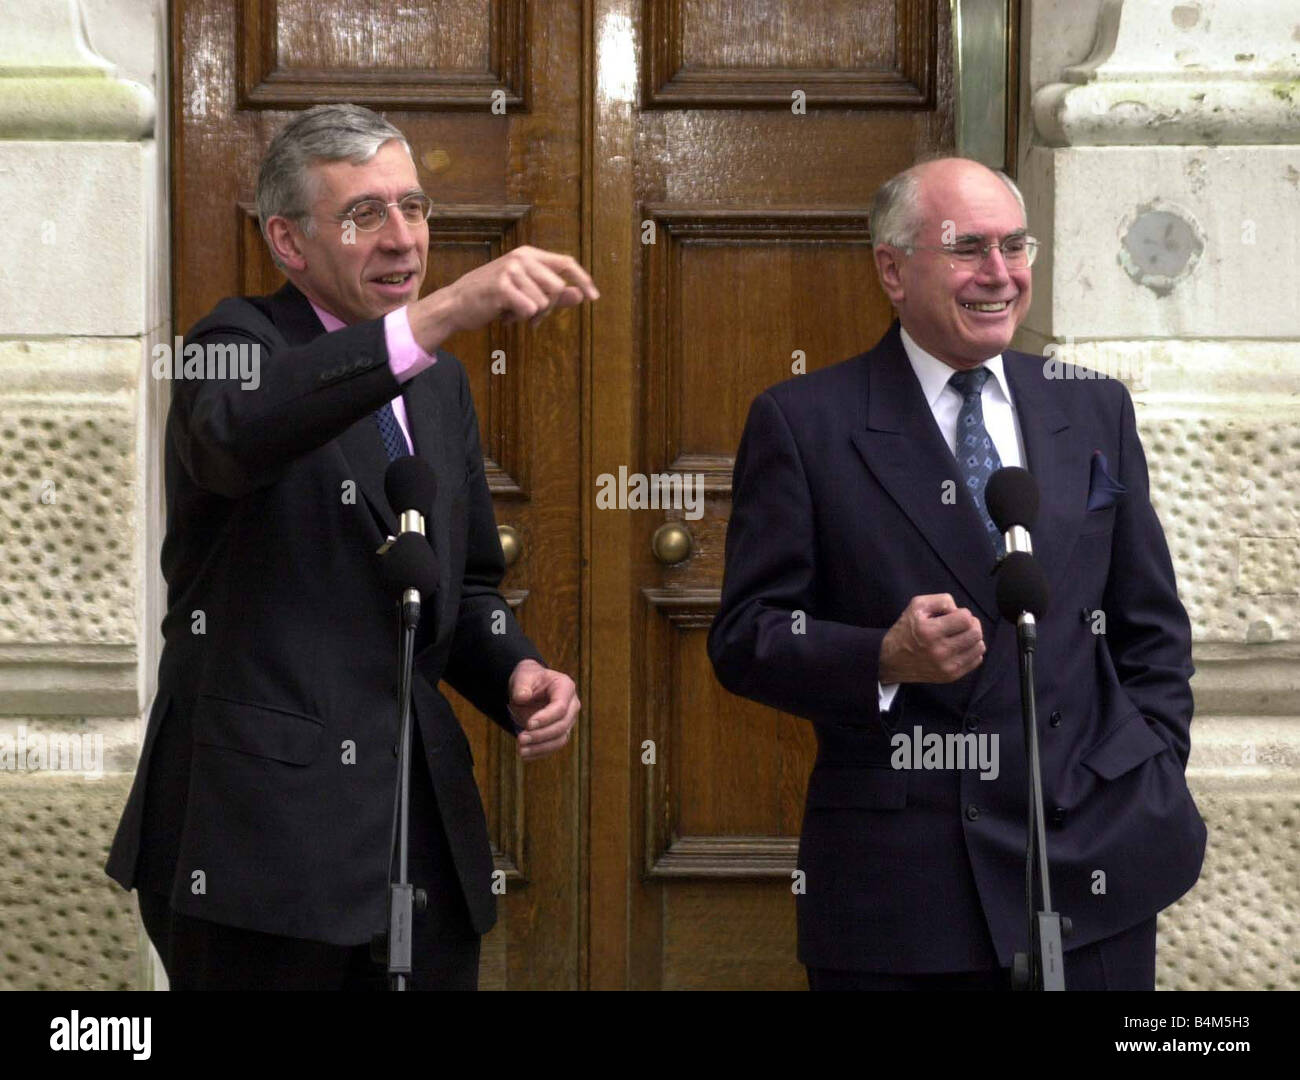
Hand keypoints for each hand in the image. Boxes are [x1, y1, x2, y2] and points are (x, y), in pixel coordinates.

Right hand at [412, 245, 598, 346]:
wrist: (457, 304)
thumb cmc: (493, 298)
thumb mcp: (526, 293)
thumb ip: (555, 294)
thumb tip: (582, 295)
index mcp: (529, 255)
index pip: (566, 262)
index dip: (583, 279)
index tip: (594, 297)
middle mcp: (522, 258)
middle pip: (558, 288)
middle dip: (548, 308)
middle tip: (529, 315)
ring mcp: (511, 270)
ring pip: (543, 302)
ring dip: (530, 315)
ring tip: (511, 312)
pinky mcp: (502, 286)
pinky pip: (529, 309)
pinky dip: (519, 318)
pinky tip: (504, 315)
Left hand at [507, 659, 579, 760]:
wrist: (529, 688)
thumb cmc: (528, 680)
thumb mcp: (522, 677)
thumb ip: (522, 686)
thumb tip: (522, 697)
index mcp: (565, 687)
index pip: (561, 707)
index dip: (546, 718)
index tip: (528, 724)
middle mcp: (572, 705)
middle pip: (562, 725)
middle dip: (541, 735)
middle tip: (521, 739)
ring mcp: (568, 720)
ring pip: (560, 739)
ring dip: (541, 747)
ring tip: (521, 750)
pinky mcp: (561, 732)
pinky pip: (554, 746)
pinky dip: (540, 752)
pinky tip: (525, 754)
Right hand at [878, 594, 984, 684]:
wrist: (891, 661)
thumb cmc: (906, 630)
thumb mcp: (916, 605)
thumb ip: (941, 600)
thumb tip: (959, 610)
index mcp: (929, 631)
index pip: (966, 618)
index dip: (962, 613)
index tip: (951, 616)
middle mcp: (939, 651)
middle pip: (975, 633)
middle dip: (971, 624)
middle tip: (959, 624)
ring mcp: (946, 666)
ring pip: (979, 647)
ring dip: (973, 638)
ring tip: (960, 635)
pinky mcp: (950, 676)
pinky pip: (976, 660)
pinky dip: (971, 651)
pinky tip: (959, 647)